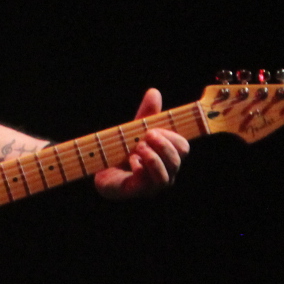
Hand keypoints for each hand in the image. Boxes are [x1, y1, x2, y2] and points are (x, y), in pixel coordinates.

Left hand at [94, 87, 188, 201]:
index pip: (183, 148)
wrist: (100, 168)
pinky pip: (147, 183)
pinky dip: (140, 168)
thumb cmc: (122, 148)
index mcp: (167, 156)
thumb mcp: (135, 128)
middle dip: (163, 145)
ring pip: (166, 177)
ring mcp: (153, 185)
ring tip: (138, 148)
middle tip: (145, 136)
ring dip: (152, 158)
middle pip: (177, 161)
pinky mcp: (138, 191)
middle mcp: (165, 172)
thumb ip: (146, 113)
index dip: (171, 137)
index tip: (153, 129)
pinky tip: (131, 161)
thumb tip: (154, 92)